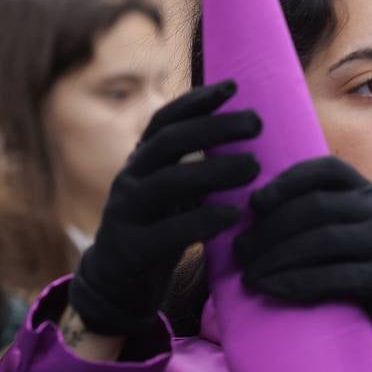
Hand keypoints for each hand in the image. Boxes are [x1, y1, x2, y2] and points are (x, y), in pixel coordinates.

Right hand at [69, 80, 260, 336]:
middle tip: (256, 122)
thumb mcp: (173, 194)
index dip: (197, 100)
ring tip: (255, 166)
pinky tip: (232, 214)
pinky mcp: (132, 249)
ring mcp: (126, 213)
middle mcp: (129, 180)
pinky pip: (167, 232)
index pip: (165, 121)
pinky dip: (201, 221)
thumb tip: (242, 134)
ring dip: (214, 171)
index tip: (234, 86)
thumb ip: (195, 167)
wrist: (114, 284)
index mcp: (141, 163)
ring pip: (167, 182)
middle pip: (169, 142)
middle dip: (214, 126)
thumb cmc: (157, 230)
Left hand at [234, 156, 371, 371]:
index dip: (286, 182)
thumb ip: (310, 217)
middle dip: (270, 229)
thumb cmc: (356, 270)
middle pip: (316, 208)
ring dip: (277, 258)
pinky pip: (337, 276)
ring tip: (250, 275)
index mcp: (366, 191)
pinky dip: (298, 282)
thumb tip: (245, 210)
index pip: (324, 170)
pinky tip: (272, 288)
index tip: (254, 204)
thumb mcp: (340, 233)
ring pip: (323, 241)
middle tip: (240, 252)